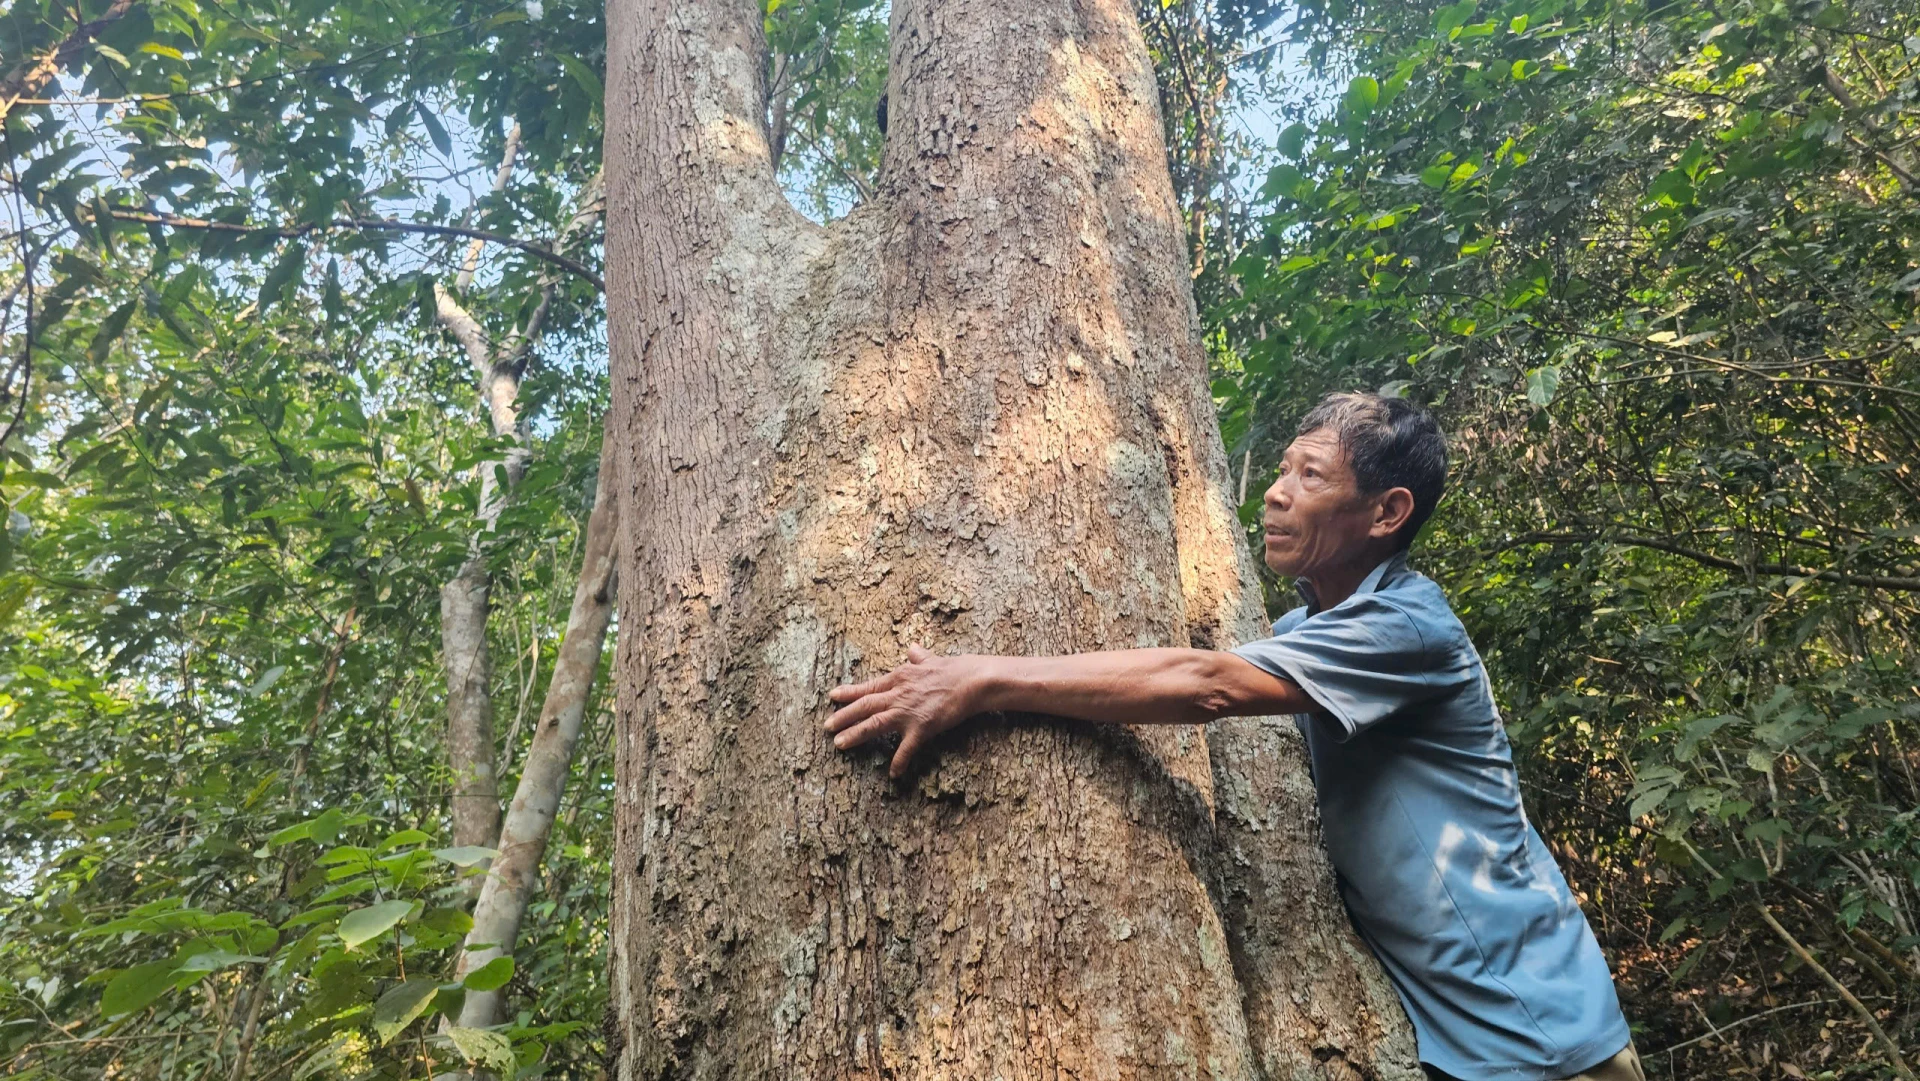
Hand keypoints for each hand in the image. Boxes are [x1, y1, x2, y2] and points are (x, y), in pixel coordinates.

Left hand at [824, 645, 981, 776]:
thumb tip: (913, 648)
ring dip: (856, 734)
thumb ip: (918, 656)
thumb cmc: (953, 669)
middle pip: (864, 706)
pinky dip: (899, 761)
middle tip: (827, 726)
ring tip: (840, 743)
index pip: (868, 687)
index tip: (832, 696)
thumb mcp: (931, 659)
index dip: (849, 692)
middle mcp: (898, 694)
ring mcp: (908, 711)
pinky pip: (907, 748)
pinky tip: (893, 774)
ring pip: (875, 724)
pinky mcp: (922, 727)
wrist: (971, 680)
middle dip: (844, 716)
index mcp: (899, 678)